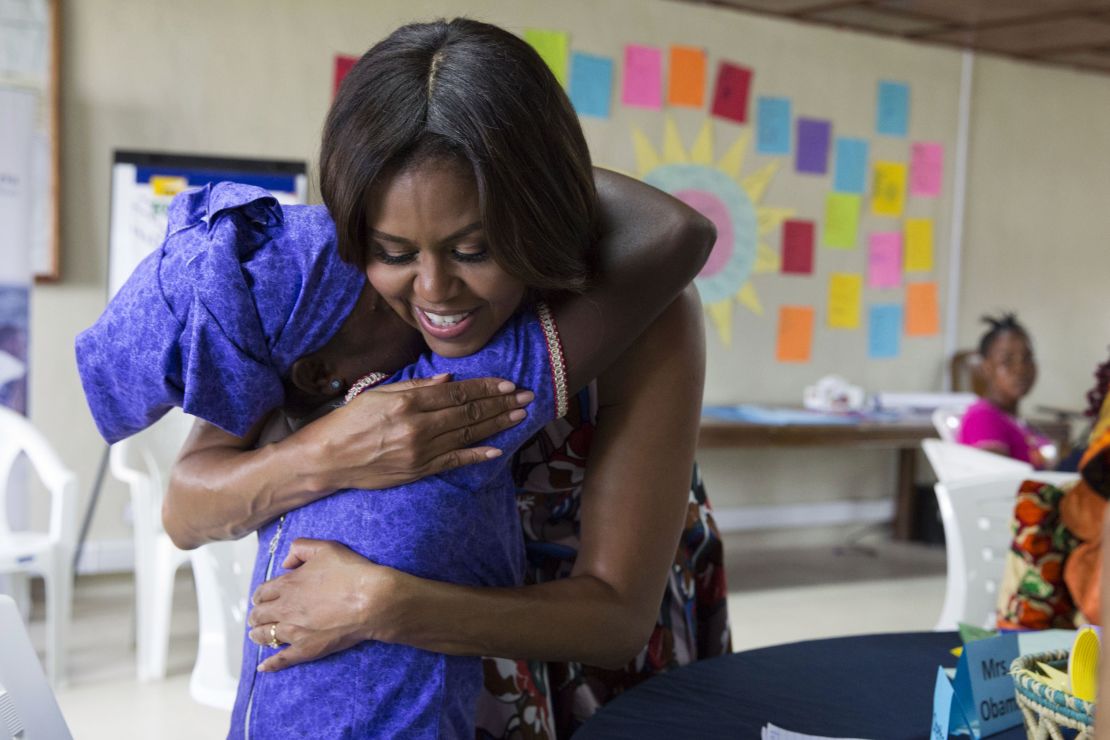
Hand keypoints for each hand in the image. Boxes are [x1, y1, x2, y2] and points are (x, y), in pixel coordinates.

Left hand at [248, 539, 396, 671]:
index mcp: (287, 584)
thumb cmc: (351, 572)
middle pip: (260, 615)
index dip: (261, 596)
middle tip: (258, 617)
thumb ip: (300, 548)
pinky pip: (282, 659)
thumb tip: (285, 563)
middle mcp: (285, 609)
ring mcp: (294, 631)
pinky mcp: (306, 649)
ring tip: (259, 635)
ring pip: (266, 635)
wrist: (372, 600)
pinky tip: (263, 667)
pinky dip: (270, 664)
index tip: (262, 599)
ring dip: (259, 634)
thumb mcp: (325, 547)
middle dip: (257, 615)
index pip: (263, 592)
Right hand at [302, 374, 532, 490]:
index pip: (458, 393)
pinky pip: (454, 461)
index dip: (486, 388)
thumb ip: (415, 385)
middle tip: (526, 397)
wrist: (327, 459)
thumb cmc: (349, 421)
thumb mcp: (378, 393)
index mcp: (408, 402)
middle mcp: (418, 427)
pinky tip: (497, 449)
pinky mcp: (419, 471)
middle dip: (501, 403)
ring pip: (468, 435)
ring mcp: (420, 451)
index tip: (508, 383)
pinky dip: (477, 455)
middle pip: (469, 413)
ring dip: (497, 425)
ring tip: (519, 416)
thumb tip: (448, 379)